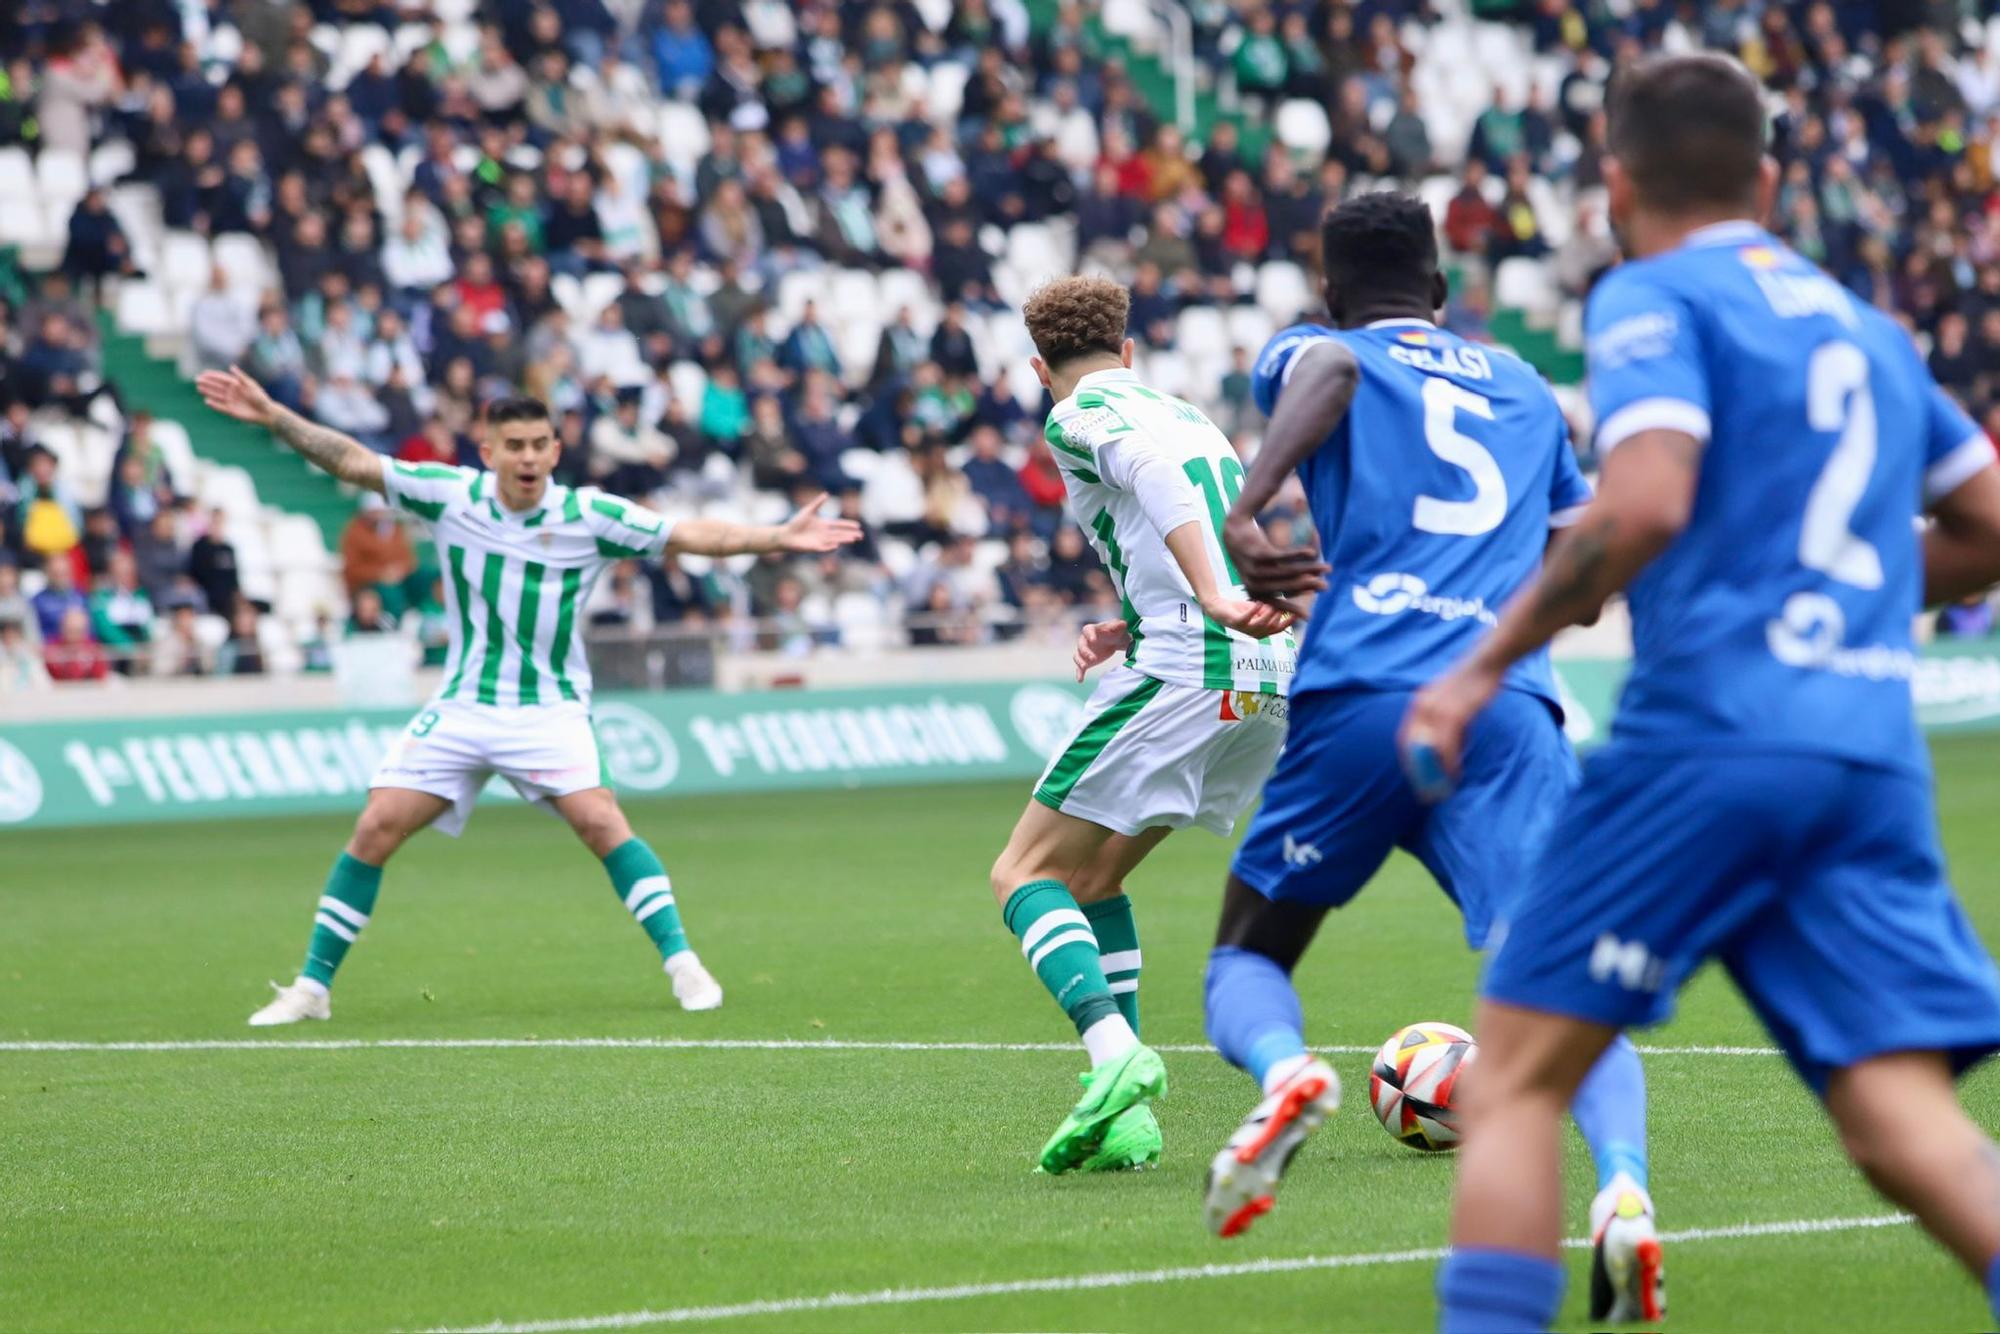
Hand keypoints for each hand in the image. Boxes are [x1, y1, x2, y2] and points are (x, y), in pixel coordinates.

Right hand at [196, 365, 277, 426]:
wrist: (266, 413)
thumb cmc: (261, 398)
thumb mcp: (251, 386)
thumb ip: (241, 377)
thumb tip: (231, 367)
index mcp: (237, 384)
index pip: (222, 379)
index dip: (213, 376)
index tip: (203, 373)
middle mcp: (232, 392)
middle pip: (217, 386)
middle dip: (207, 383)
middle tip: (197, 380)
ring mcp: (231, 401)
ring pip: (217, 395)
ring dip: (208, 392)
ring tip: (199, 388)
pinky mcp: (232, 411)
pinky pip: (221, 407)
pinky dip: (214, 404)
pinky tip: (207, 401)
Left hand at [776, 492, 863, 552]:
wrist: (786, 534)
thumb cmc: (796, 522)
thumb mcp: (808, 510)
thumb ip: (818, 503)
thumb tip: (826, 494)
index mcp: (824, 524)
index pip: (839, 524)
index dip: (848, 525)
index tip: (858, 525)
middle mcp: (824, 533)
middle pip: (840, 533)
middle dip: (850, 534)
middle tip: (860, 535)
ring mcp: (820, 541)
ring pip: (835, 540)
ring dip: (844, 540)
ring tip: (853, 539)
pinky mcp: (815, 548)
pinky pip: (825, 548)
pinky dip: (830, 547)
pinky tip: (837, 545)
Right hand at [1072, 619, 1130, 680]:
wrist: (1115, 641)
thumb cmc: (1115, 632)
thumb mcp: (1119, 627)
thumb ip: (1119, 625)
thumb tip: (1122, 624)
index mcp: (1092, 630)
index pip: (1087, 630)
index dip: (1089, 634)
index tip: (1093, 640)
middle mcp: (1085, 640)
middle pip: (1081, 645)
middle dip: (1085, 652)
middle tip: (1093, 658)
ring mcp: (1084, 652)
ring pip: (1077, 656)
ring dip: (1080, 662)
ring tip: (1084, 667)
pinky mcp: (1086, 661)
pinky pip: (1080, 668)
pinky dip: (1079, 674)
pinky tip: (1080, 680)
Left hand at [1200, 596, 1294, 639]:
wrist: (1220, 608)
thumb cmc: (1241, 609)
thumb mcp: (1259, 610)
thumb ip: (1270, 610)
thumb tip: (1281, 607)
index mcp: (1262, 631)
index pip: (1279, 629)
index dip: (1288, 622)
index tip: (1297, 614)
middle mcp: (1255, 633)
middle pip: (1272, 627)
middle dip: (1277, 616)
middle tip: (1279, 606)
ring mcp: (1246, 629)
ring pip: (1261, 624)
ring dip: (1268, 614)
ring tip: (1270, 605)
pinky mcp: (1237, 623)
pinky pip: (1247, 618)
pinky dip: (1254, 610)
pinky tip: (1258, 602)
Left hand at [1223, 513, 1328, 618]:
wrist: (1235, 532)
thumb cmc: (1254, 554)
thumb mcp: (1264, 572)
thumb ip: (1279, 583)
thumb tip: (1303, 592)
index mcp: (1254, 591)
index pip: (1277, 604)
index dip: (1293, 610)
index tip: (1308, 617)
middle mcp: (1254, 582)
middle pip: (1286, 587)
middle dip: (1308, 586)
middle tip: (1325, 586)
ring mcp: (1255, 568)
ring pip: (1287, 572)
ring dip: (1308, 569)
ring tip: (1325, 568)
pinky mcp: (1258, 553)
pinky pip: (1283, 556)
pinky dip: (1299, 554)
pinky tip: (1312, 553)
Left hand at [1397, 662, 1504, 802]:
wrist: (1487, 662)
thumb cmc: (1473, 682)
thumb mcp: (1452, 702)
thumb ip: (1446, 724)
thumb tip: (1447, 750)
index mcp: (1420, 704)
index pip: (1405, 738)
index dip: (1408, 761)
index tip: (1414, 778)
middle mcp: (1422, 708)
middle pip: (1413, 748)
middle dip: (1418, 773)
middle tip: (1425, 792)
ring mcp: (1436, 711)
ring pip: (1430, 751)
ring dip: (1435, 773)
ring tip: (1441, 789)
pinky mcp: (1453, 714)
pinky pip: (1447, 746)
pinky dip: (1449, 764)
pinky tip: (1454, 774)